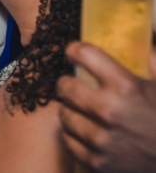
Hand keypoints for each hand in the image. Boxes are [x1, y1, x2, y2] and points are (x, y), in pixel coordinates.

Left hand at [57, 42, 155, 172]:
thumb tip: (148, 51)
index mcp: (127, 87)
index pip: (85, 54)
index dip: (75, 50)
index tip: (73, 52)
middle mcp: (109, 111)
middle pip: (66, 86)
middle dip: (67, 82)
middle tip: (71, 84)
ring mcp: (101, 139)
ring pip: (64, 115)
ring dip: (69, 109)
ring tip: (78, 108)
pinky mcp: (97, 162)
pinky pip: (69, 141)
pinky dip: (73, 135)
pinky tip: (82, 130)